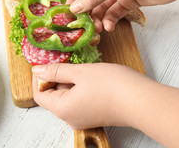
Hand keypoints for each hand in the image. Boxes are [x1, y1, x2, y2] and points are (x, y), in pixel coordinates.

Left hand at [32, 62, 149, 129]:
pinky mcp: (96, 115)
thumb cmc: (111, 85)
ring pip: (69, 97)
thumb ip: (56, 70)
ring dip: (71, 81)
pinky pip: (81, 100)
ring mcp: (84, 118)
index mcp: (63, 109)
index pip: (40, 94)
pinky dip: (81, 87)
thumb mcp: (80, 72)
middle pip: (54, 96)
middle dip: (58, 77)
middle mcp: (71, 118)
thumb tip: (37, 71)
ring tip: (83, 67)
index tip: (48, 61)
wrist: (141, 100)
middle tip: (68, 60)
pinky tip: (92, 77)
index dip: (40, 77)